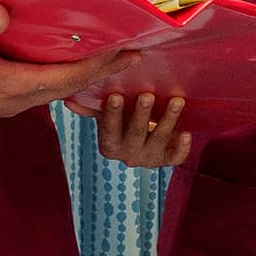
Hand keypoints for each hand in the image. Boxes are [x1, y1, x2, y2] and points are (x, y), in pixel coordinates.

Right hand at [0, 6, 137, 119]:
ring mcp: (9, 102)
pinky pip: (43, 90)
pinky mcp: (1, 99)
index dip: (100, 64)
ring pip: (58, 90)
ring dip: (85, 75)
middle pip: (71, 86)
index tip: (128, 51)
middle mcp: (17, 100)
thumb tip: (2, 12)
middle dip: (103, 70)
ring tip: (110, 59)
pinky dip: (64, 78)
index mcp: (13, 87)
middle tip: (135, 54)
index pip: (68, 76)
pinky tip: (69, 65)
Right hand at [73, 93, 193, 167]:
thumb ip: (91, 108)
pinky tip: (187, 132)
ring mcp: (149, 158)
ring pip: (159, 139)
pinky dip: (182, 147)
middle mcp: (128, 155)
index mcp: (109, 144)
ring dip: (168, 120)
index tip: (115, 95)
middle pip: (136, 133)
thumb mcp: (107, 117)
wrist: (145, 140)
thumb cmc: (123, 123)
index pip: (109, 128)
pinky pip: (176, 157)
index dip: (112, 113)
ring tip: (177, 101)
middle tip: (147, 95)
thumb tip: (69, 99)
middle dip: (142, 114)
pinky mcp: (167, 159)